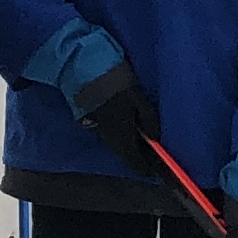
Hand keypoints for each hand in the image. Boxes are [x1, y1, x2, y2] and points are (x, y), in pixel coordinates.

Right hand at [73, 56, 160, 178]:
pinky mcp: (85, 118)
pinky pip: (104, 131)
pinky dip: (115, 132)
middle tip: (148, 155)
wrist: (82, 65)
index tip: (152, 171)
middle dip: (135, 155)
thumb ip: (149, 118)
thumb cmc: (116, 80)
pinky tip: (122, 125)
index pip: (133, 160)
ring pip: (113, 142)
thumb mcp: (139, 97)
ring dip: (125, 143)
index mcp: (120, 133)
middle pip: (122, 152)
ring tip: (137, 140)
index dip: (144, 168)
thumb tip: (155, 137)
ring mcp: (93, 127)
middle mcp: (105, 135)